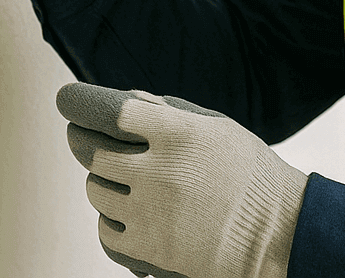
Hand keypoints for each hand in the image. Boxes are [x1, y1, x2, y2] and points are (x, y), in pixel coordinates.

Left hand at [58, 82, 308, 277]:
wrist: (275, 232)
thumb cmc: (250, 174)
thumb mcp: (219, 128)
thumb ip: (172, 112)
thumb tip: (130, 99)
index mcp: (179, 134)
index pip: (114, 112)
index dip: (84, 104)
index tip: (69, 101)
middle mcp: (159, 170)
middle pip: (95, 152)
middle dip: (84, 143)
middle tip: (82, 139)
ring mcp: (150, 211)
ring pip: (96, 190)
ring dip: (100, 181)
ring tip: (115, 179)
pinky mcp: (149, 246)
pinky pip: (106, 230)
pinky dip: (109, 219)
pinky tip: (124, 212)